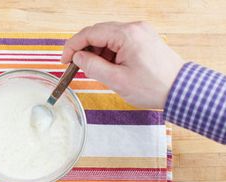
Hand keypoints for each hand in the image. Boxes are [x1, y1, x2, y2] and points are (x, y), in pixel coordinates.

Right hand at [61, 21, 184, 108]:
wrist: (181, 89)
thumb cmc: (152, 87)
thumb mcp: (117, 80)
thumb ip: (93, 66)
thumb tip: (78, 57)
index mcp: (126, 35)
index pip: (90, 33)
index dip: (73, 46)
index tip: (65, 60)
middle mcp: (134, 28)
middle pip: (98, 32)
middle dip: (84, 49)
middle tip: (75, 66)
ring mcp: (140, 32)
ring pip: (108, 37)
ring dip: (97, 52)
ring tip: (95, 71)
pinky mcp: (144, 39)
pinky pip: (119, 41)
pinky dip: (109, 52)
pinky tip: (108, 67)